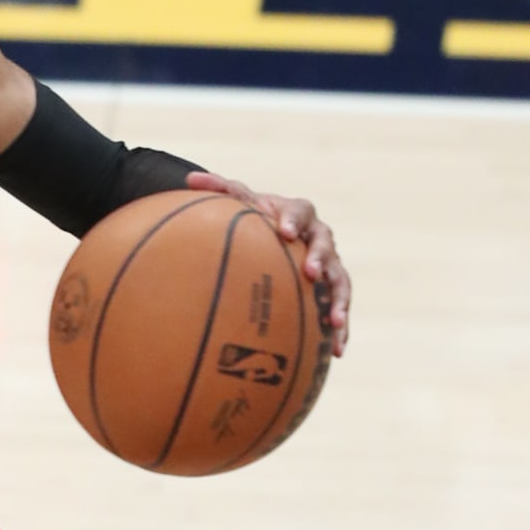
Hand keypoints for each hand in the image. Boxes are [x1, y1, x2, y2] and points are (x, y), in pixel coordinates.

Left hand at [186, 172, 351, 357]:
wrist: (276, 232)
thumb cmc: (254, 217)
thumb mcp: (238, 202)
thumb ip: (219, 189)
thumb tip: (189, 177)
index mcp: (298, 213)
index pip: (300, 211)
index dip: (294, 220)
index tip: (285, 232)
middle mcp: (318, 236)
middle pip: (326, 243)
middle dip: (320, 257)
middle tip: (310, 272)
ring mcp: (329, 263)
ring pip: (340, 279)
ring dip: (339, 300)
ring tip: (334, 322)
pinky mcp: (331, 288)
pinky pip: (338, 307)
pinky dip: (340, 329)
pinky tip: (337, 352)